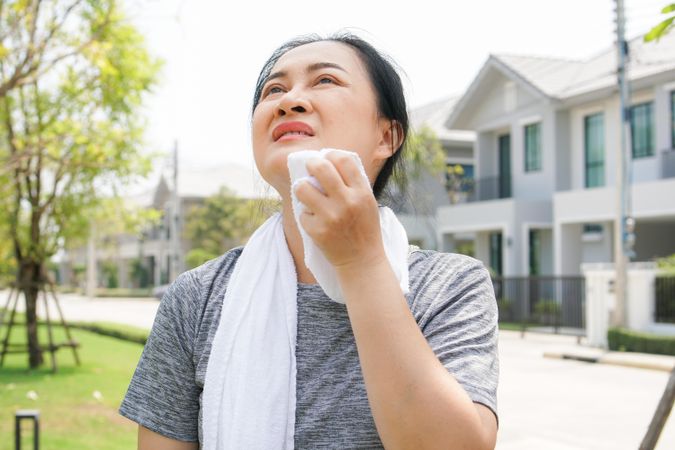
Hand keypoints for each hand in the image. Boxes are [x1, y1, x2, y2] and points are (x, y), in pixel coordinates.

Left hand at [294, 151, 386, 270]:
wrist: (362, 261)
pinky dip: (307, 215)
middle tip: (310, 168)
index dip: (331, 155)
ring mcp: (331, 217)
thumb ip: (352, 183)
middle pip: (320, 168)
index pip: (343, 160)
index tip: (326, 158)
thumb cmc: (364, 228)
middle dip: (311, 164)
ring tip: (307, 193)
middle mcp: (347, 202)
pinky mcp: (317, 231)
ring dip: (302, 188)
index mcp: (362, 193)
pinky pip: (302, 213)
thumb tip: (327, 160)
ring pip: (303, 188)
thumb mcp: (368, 202)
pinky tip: (316, 221)